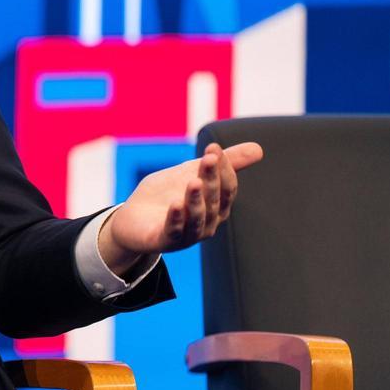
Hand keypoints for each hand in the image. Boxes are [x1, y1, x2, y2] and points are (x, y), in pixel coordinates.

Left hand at [98, 141, 263, 275]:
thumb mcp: (191, 173)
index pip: (227, 187)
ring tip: (194, 182)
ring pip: (197, 217)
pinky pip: (174, 231)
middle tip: (209, 158)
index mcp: (216, 206)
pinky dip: (176, 218)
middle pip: (213, 200)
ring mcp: (187, 235)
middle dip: (212, 178)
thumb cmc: (165, 195)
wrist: (131, 219)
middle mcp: (207, 223)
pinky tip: (175, 204)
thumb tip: (259, 149)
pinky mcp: (165, 241)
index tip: (213, 148)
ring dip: (196, 199)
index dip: (223, 168)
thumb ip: (221, 163)